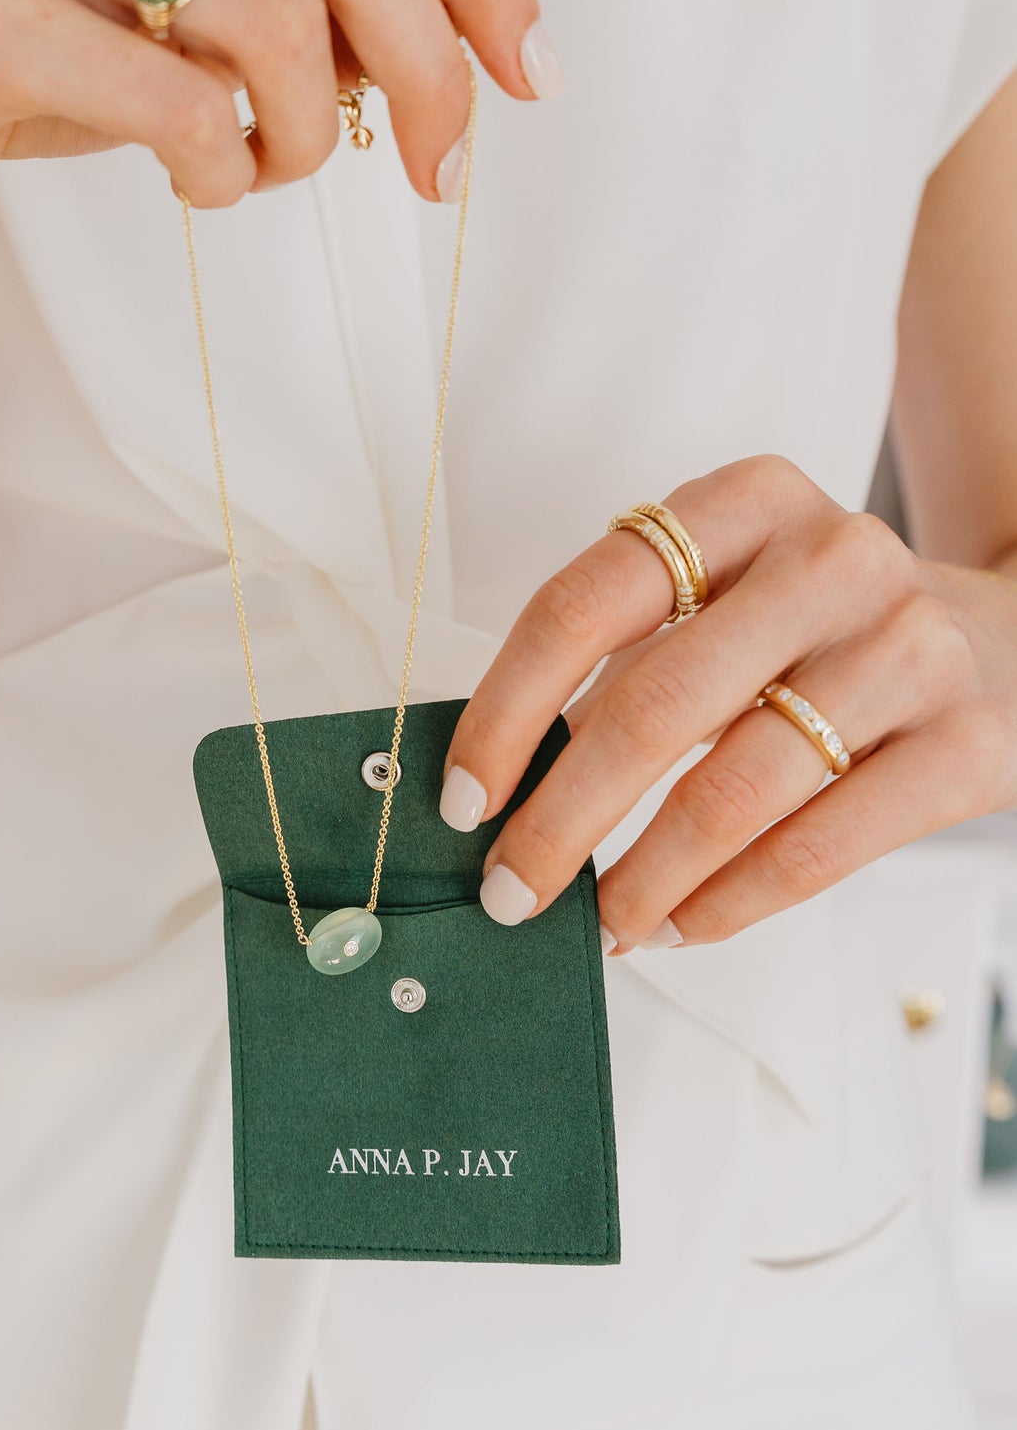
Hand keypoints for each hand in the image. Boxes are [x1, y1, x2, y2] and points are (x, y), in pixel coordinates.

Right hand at [0, 0, 550, 236]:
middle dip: (435, 66)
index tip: (526, 77)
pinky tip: (199, 185)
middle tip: (442, 174)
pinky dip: (227, 170)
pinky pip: (180, 102)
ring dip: (316, 132)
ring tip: (273, 170)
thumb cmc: (40, 60)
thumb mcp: (182, 1)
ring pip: (278, 16)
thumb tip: (458, 51)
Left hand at [440, 456, 1016, 948]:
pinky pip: (816, 847)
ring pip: (731, 790)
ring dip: (641, 880)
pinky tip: (682, 923)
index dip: (507, 708)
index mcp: (748, 503)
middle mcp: (831, 559)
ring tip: (600, 926)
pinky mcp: (965, 743)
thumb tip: (507, 777)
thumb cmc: (837, 629)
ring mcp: (906, 648)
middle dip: (558, 820)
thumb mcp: (744, 595)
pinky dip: (728, 902)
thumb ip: (639, 655)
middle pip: (650, 705)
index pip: (586, 601)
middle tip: (508, 889)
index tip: (465, 794)